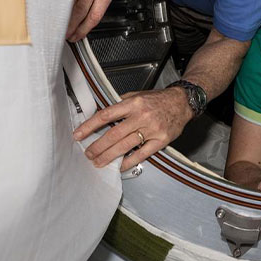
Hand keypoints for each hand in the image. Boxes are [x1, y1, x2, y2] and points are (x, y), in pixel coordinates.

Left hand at [73, 87, 192, 171]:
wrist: (182, 102)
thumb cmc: (158, 99)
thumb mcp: (137, 95)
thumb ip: (121, 104)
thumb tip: (102, 116)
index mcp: (133, 103)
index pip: (106, 115)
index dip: (90, 126)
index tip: (78, 135)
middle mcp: (141, 116)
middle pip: (113, 134)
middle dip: (98, 146)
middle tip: (88, 154)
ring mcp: (152, 129)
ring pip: (125, 146)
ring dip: (109, 156)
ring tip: (98, 162)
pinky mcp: (161, 140)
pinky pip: (141, 154)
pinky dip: (128, 161)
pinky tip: (119, 165)